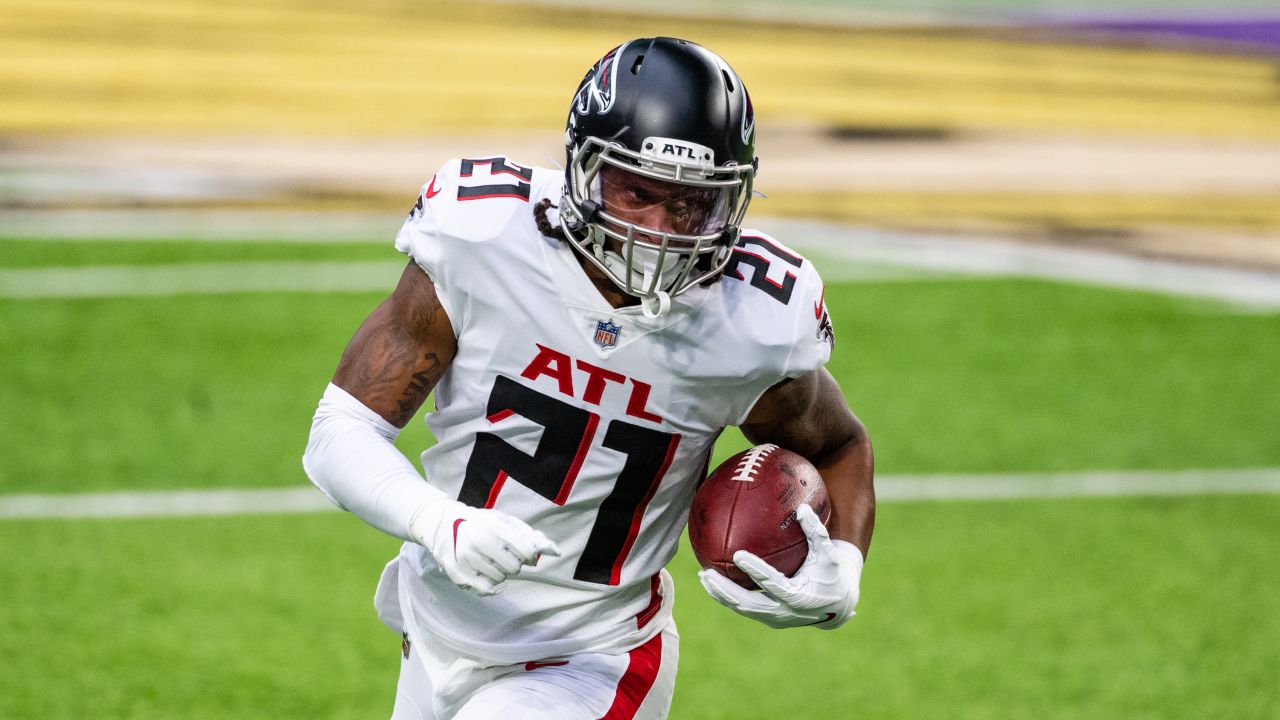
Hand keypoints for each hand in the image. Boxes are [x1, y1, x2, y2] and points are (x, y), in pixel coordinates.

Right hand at [409, 498, 559, 595]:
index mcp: (494, 526)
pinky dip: (491, 588)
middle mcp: (479, 541)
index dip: (530, 556)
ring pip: (500, 579)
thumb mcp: (504, 520)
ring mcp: (466, 558)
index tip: (526, 554)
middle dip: (514, 564)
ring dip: (501, 573)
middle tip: (505, 556)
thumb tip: (554, 550)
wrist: (444, 523)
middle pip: (513, 568)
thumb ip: (529, 534)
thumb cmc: (482, 522)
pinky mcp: (456, 572)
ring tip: (491, 561)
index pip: (526, 551)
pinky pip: (484, 590)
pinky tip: (489, 577)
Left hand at [698, 504, 862, 628]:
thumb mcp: (828, 553)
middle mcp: (784, 612)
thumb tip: (802, 508)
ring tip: (703, 576)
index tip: (738, 555)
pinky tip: (713, 582)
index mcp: (799, 596)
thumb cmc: (831, 573)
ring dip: (720, 594)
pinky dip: (727, 597)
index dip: (755, 570)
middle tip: (707, 572)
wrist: (837, 606)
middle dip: (725, 590)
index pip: (773, 583)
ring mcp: (775, 618)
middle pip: (748, 604)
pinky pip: (744, 608)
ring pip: (742, 608)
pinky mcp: (768, 619)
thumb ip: (816, 532)